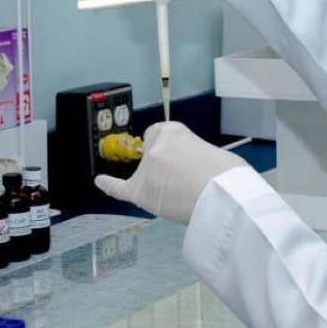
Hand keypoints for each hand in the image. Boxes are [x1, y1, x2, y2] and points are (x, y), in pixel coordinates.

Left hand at [95, 122, 247, 223]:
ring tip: (182, 193)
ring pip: (146, 175)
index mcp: (173, 130)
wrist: (225, 197)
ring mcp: (146, 169)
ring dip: (159, 183)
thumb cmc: (226, 178)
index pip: (160, 137)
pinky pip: (120, 187)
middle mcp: (155, 146)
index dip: (169, 151)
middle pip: (152, 157)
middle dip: (166, 167)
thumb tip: (184, 168)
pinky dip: (109, 184)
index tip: (177, 159)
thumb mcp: (210, 151)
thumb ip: (189, 153)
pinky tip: (100, 181)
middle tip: (186, 180)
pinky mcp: (142, 191)